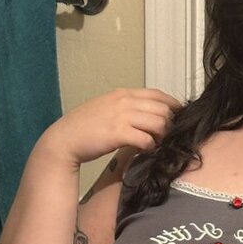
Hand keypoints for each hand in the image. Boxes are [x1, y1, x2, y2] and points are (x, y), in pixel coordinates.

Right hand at [37, 88, 182, 166]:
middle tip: (163, 136)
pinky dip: (150, 146)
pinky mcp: (118, 133)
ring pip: (159, 123)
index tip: (178, 116)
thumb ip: (128, 107)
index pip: (157, 94)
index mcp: (122, 93)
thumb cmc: (85, 127)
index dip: (172, 105)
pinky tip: (143, 150)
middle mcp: (124, 101)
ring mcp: (121, 116)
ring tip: (153, 143)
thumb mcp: (107, 108)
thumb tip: (150, 115)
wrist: (64, 139)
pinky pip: (147, 139)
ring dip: (160, 136)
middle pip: (163, 109)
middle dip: (168, 124)